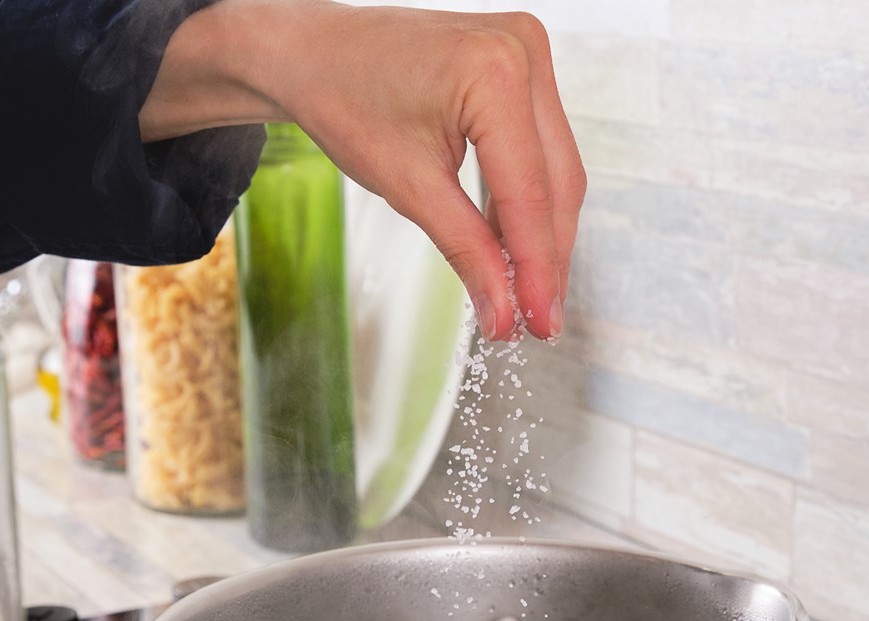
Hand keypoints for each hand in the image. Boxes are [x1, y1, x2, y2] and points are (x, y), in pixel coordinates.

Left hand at [140, 0, 584, 341]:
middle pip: (555, 181)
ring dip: (542, 232)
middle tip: (539, 320)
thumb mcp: (407, 186)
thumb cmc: (343, 98)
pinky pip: (539, 145)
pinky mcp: (522, 63)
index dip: (537, 268)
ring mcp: (527, 50)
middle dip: (546, 256)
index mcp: (495, 74)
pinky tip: (517, 245)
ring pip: (555, 167)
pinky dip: (528, 197)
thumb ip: (466, 250)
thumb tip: (504, 310)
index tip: (539, 322)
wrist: (313, 52)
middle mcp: (523, 51)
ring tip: (529, 293)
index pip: (529, 193)